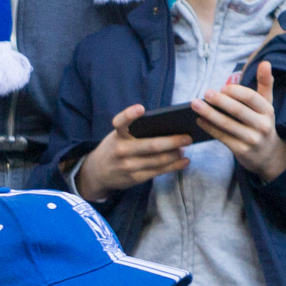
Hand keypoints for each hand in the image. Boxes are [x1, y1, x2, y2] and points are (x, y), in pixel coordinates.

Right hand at [73, 103, 191, 201]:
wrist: (97, 172)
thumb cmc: (114, 148)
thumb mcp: (117, 137)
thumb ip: (134, 133)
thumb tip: (167, 131)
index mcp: (116, 135)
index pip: (120, 122)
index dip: (129, 115)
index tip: (141, 108)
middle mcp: (121, 150)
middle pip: (150, 145)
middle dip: (172, 141)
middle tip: (188, 137)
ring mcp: (128, 165)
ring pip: (158, 160)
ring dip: (175, 154)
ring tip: (185, 148)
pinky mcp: (135, 178)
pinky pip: (159, 171)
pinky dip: (174, 166)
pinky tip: (184, 161)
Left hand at [193, 60, 285, 181]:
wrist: (268, 154)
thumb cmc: (262, 121)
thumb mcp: (266, 104)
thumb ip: (265, 83)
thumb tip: (265, 62)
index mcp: (267, 111)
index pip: (252, 98)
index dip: (236, 92)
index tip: (222, 87)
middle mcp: (263, 125)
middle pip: (238, 111)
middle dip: (220, 101)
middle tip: (205, 93)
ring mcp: (252, 139)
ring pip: (227, 125)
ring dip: (209, 114)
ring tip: (195, 104)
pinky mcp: (242, 151)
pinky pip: (222, 137)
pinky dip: (209, 128)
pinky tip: (199, 119)